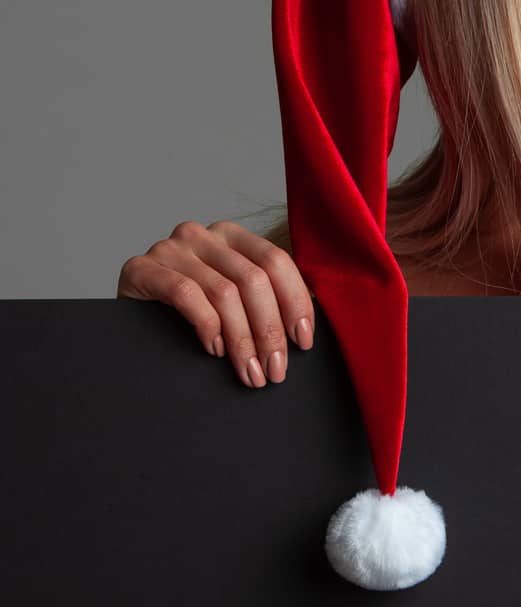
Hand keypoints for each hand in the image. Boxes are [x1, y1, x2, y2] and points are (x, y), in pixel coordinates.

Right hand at [116, 220, 314, 387]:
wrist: (130, 321)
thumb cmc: (192, 313)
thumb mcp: (235, 299)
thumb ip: (266, 300)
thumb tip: (305, 332)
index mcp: (233, 235)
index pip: (277, 261)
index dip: (295, 303)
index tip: (303, 342)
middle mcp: (203, 234)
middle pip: (254, 280)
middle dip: (270, 332)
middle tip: (274, 370)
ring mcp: (171, 248)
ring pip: (224, 293)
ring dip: (242, 340)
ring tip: (249, 372)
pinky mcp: (141, 268)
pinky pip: (185, 294)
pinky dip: (206, 325)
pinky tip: (213, 350)